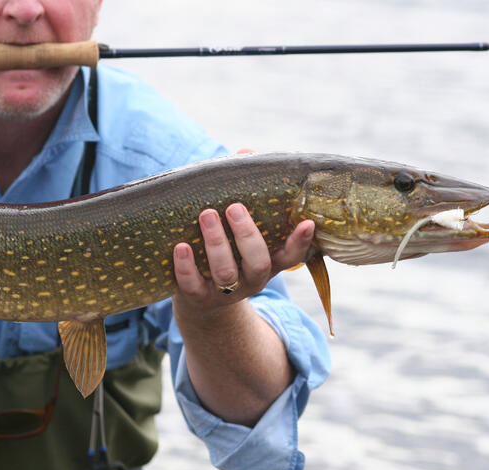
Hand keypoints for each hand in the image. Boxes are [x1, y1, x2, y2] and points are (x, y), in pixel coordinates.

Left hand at [172, 203, 314, 316]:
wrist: (201, 299)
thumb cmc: (226, 251)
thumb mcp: (240, 231)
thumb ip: (247, 194)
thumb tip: (246, 152)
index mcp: (269, 262)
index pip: (292, 256)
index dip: (300, 242)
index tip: (306, 223)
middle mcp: (252, 280)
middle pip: (258, 263)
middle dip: (247, 235)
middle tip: (234, 207)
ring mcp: (226, 292)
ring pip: (225, 273)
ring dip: (216, 243)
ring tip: (207, 215)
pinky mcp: (199, 298)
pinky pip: (192, 285)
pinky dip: (186, 266)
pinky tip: (181, 246)